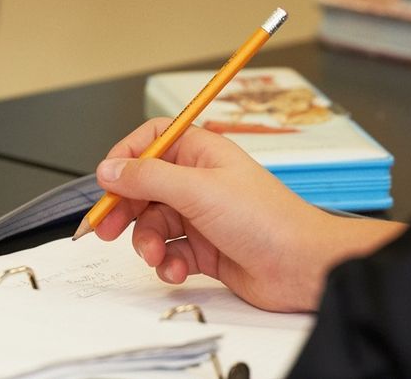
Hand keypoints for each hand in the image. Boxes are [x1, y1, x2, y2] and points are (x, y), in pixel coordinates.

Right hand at [95, 118, 405, 311]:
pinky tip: (178, 269)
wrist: (303, 267)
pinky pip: (170, 252)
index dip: (126, 157)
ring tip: (156, 255)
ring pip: (153, 224)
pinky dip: (167, 262)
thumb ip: (147, 178)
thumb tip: (110, 169)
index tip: (107, 179)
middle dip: (125, 208)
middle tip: (106, 227)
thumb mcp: (197, 190)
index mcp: (201, 153)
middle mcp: (199, 181)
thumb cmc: (266, 219)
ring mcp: (201, 216)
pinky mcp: (204, 249)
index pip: (152, 141)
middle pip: (144, 187)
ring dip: (148, 242)